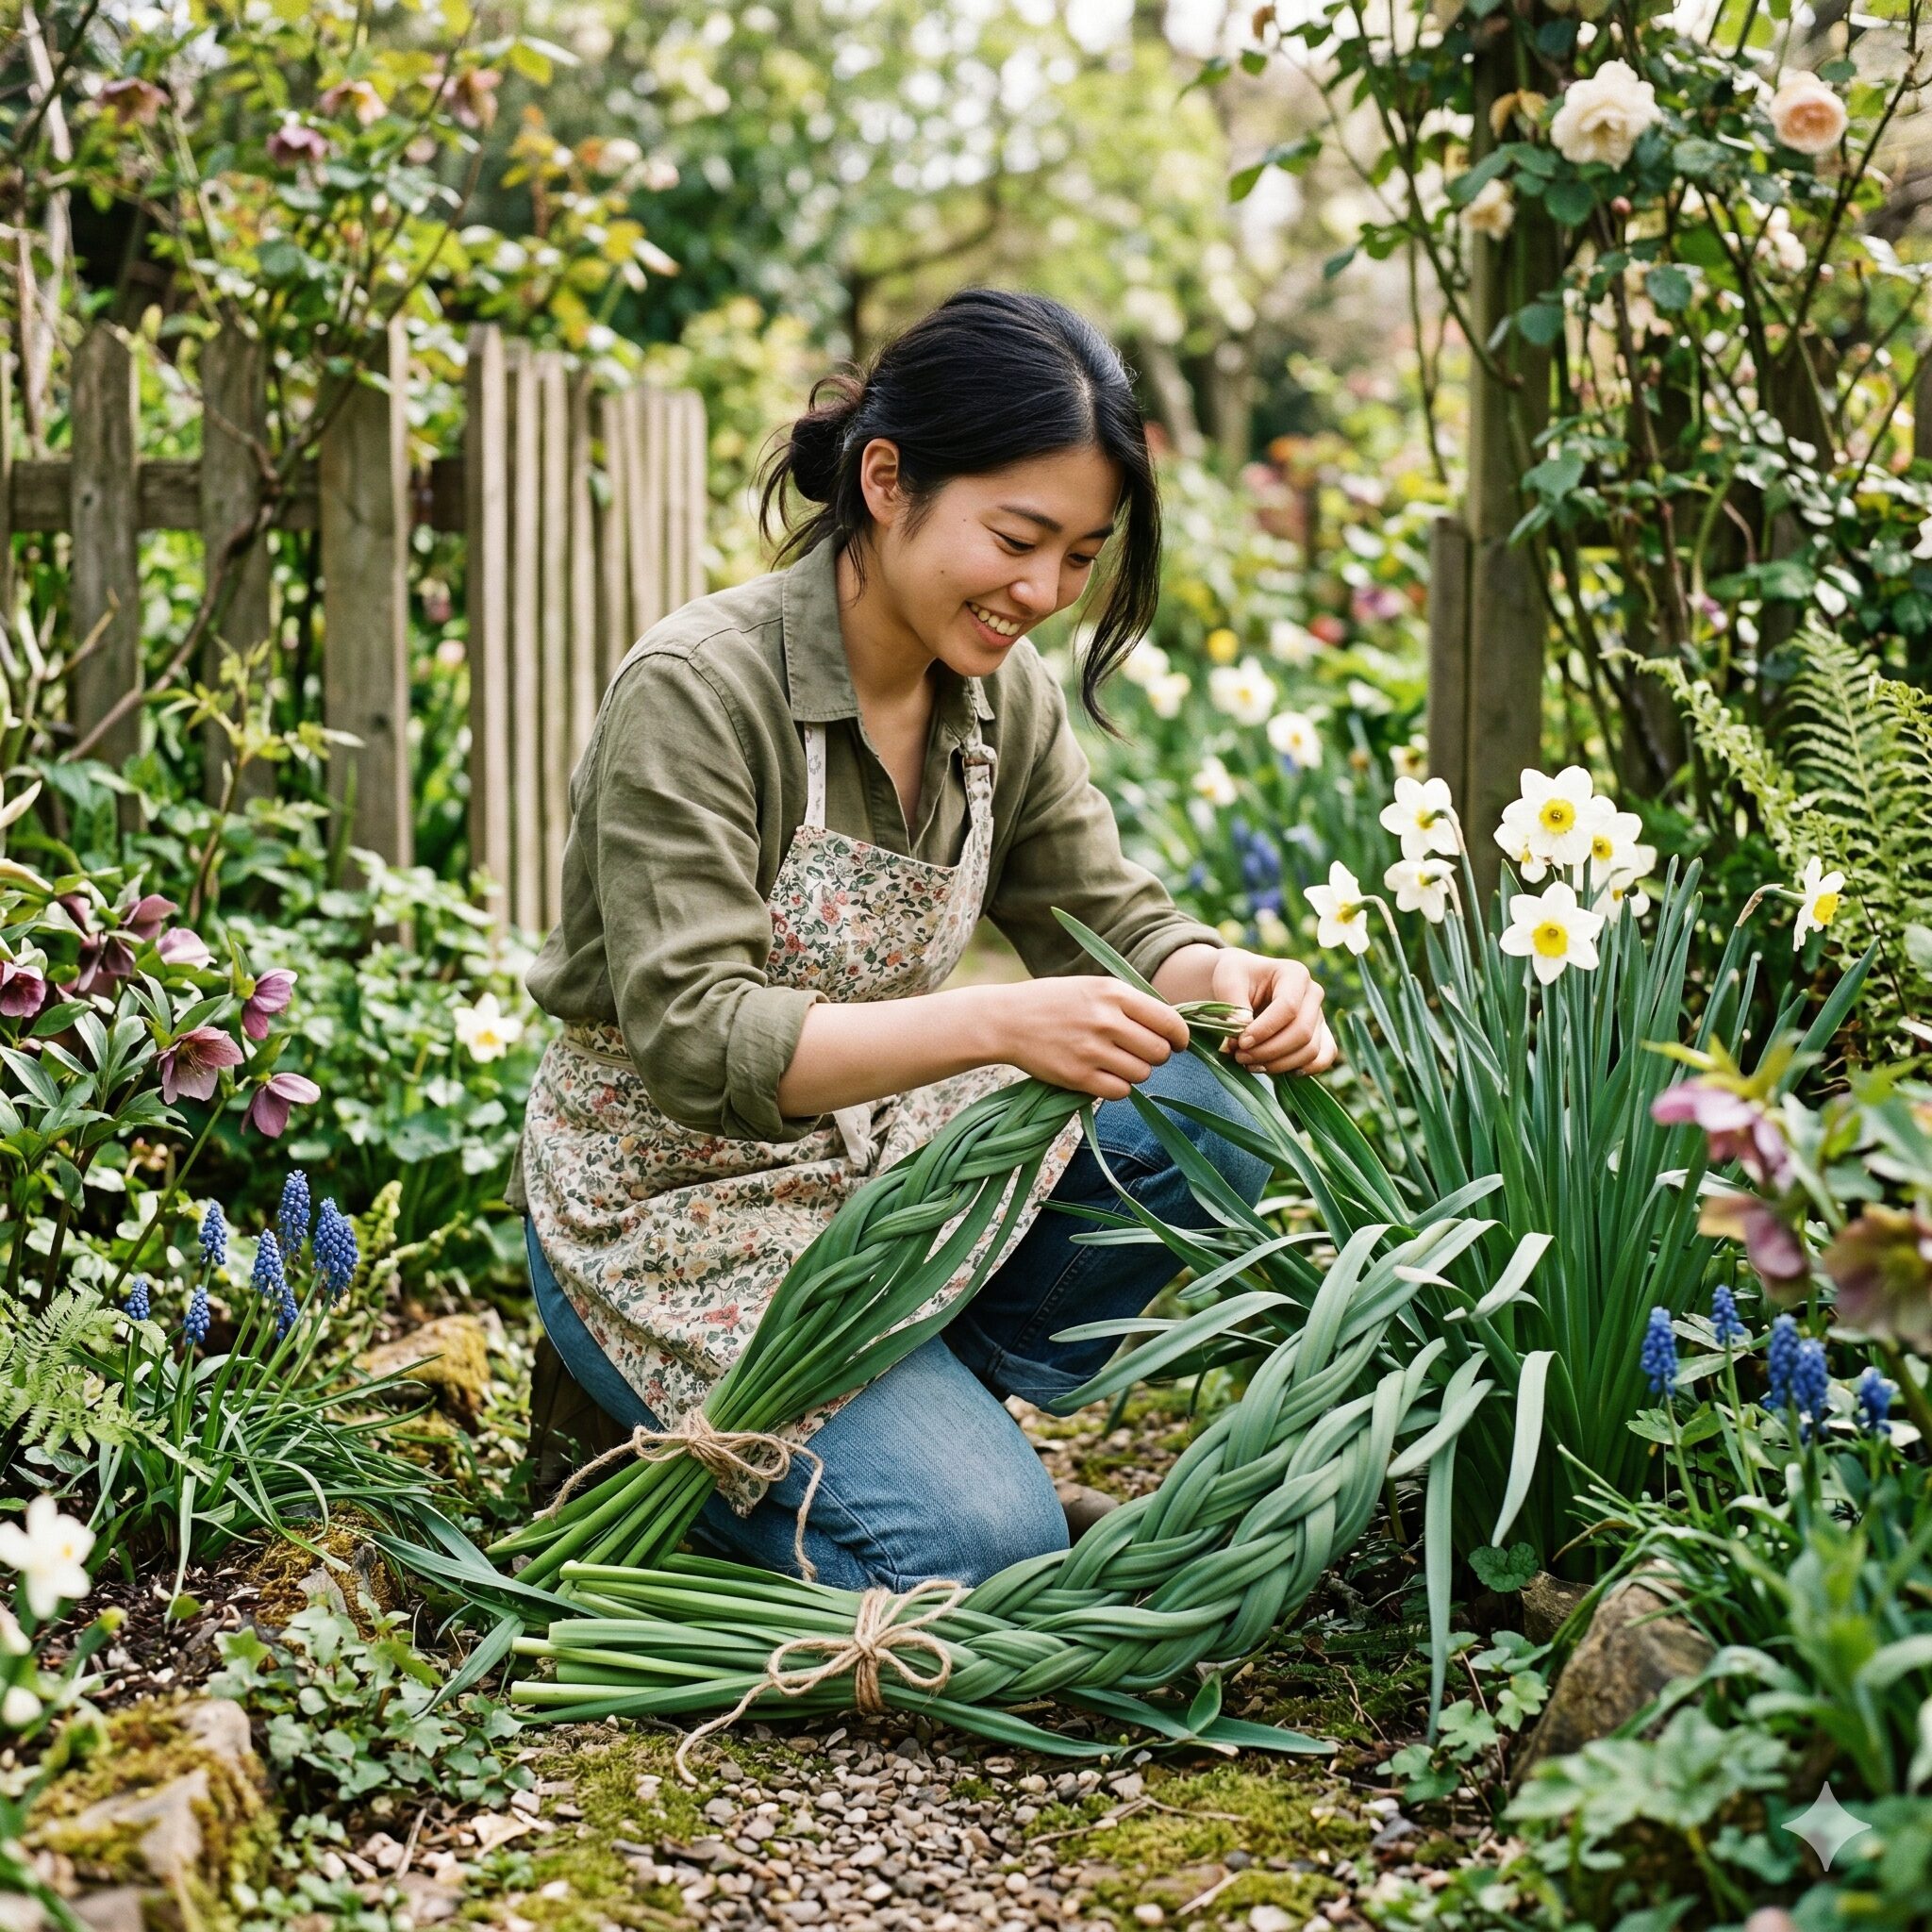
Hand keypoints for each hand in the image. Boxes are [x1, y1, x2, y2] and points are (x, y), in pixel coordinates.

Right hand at [995, 977, 1191, 1100]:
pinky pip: (1120, 1091)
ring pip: (1142, 1074)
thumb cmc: (1056, 1002)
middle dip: (1157, 1056)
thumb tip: (1172, 1026)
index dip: (1180, 1037)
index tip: (1177, 1044)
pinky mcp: (1077, 1076)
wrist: (1007, 1020)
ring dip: (1136, 1072)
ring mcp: (1091, 1050)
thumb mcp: (1093, 987)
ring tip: (1118, 1062)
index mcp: (1113, 993)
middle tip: (1142, 1053)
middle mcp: (1105, 1020)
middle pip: (1159, 1052)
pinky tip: (1105, 1076)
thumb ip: (1130, 1003)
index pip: (1168, 1021)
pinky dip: (1119, 1088)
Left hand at [1210, 947, 1335, 1076]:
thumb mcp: (1228, 981)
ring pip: (1310, 1050)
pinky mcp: (1321, 1034)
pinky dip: (1304, 1069)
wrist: (1244, 985)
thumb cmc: (1237, 979)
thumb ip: (1235, 1006)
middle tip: (1240, 1057)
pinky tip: (1276, 1069)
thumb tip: (1244, 1030)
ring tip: (1249, 1063)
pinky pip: (1325, 1057)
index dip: (1264, 1030)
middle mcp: (1313, 993)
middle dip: (1269, 1051)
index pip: (1288, 1007)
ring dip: (1278, 1064)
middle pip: (1302, 1032)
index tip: (1240, 1042)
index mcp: (1295, 974)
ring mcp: (1320, 1015)